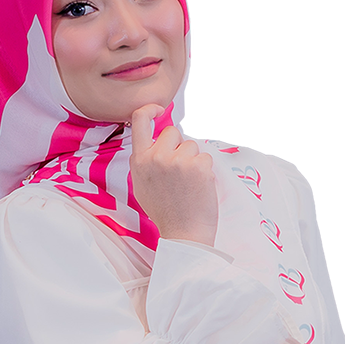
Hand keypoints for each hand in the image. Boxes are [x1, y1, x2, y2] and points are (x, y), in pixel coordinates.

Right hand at [130, 104, 217, 245]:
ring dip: (194, 160)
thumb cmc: (165, 211)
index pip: (139, 119)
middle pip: (173, 132)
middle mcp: (156, 157)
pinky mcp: (198, 166)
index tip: (159, 110)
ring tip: (188, 184)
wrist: (183, 234)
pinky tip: (198, 188)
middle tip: (179, 172)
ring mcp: (177, 161)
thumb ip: (145, 160)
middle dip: (179, 146)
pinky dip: (205, 171)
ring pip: (192, 145)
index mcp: (139, 161)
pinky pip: (205, 157)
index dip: (150, 109)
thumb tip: (154, 140)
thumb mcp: (142, 185)